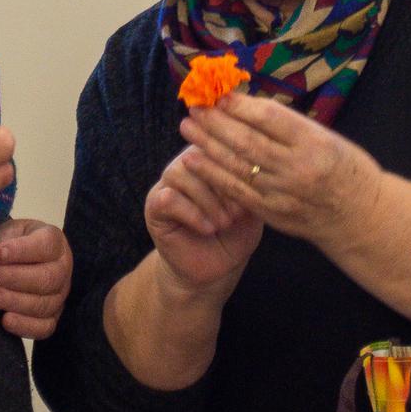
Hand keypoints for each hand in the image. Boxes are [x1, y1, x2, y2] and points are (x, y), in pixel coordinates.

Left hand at [0, 217, 72, 337]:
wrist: (18, 261)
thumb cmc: (12, 242)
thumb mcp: (9, 231)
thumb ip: (3, 238)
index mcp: (55, 242)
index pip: (46, 245)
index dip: (22, 250)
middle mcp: (62, 270)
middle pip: (46, 278)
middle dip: (13, 278)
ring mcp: (60, 296)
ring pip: (43, 304)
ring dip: (13, 301)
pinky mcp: (52, 318)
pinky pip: (44, 328)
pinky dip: (24, 326)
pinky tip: (4, 320)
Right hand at [145, 144, 262, 300]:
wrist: (217, 269)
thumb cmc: (237, 233)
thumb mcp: (251, 205)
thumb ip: (250, 181)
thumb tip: (255, 163)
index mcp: (212, 154)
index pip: (220, 142)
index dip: (237, 165)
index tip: (253, 193)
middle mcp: (188, 161)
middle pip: (200, 153)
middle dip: (223, 184)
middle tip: (238, 212)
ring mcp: (168, 181)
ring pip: (183, 173)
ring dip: (208, 201)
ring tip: (224, 223)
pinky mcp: (155, 204)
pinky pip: (169, 197)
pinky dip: (192, 213)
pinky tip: (207, 229)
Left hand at [179, 90, 374, 256]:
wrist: (359, 216)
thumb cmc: (344, 168)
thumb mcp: (325, 136)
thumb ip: (287, 124)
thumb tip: (245, 104)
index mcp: (314, 142)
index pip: (269, 118)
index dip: (240, 105)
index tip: (219, 94)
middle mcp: (297, 168)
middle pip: (247, 141)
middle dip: (216, 123)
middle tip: (195, 106)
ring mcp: (283, 193)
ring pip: (237, 165)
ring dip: (208, 145)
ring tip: (188, 127)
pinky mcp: (272, 213)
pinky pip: (236, 191)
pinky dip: (213, 175)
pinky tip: (194, 160)